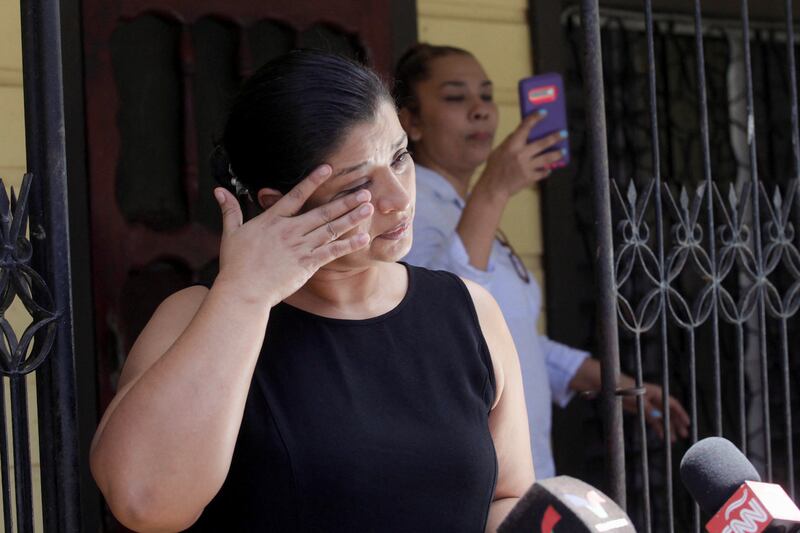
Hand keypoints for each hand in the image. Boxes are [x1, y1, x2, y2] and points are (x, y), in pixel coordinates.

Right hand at [213, 164, 373, 306]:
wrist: (243, 291)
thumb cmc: (235, 265)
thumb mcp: (231, 233)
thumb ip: (230, 210)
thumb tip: (219, 191)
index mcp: (272, 220)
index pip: (296, 195)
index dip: (313, 181)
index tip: (328, 168)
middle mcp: (290, 231)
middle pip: (322, 212)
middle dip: (345, 201)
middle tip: (364, 191)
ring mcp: (300, 247)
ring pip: (331, 229)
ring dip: (351, 218)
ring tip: (369, 208)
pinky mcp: (307, 264)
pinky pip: (332, 252)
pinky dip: (348, 245)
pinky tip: (362, 238)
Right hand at [478, 110, 566, 199]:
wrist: (493, 188)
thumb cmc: (494, 169)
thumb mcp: (498, 152)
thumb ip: (509, 142)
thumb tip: (519, 133)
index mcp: (511, 146)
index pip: (525, 128)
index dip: (535, 118)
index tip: (544, 113)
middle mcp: (520, 155)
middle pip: (542, 143)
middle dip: (554, 137)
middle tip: (564, 133)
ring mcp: (526, 167)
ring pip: (546, 159)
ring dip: (556, 154)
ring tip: (563, 151)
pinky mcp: (529, 178)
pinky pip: (542, 173)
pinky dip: (546, 171)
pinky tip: (549, 169)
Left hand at [622, 381, 690, 441]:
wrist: (615, 388)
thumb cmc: (628, 390)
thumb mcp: (639, 400)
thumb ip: (648, 409)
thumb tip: (658, 420)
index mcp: (658, 394)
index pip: (673, 404)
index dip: (681, 414)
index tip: (687, 423)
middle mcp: (656, 400)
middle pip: (670, 413)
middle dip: (677, 424)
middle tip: (685, 434)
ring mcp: (650, 406)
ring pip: (662, 419)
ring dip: (668, 428)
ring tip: (674, 440)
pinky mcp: (643, 411)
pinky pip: (654, 421)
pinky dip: (658, 428)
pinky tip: (662, 436)